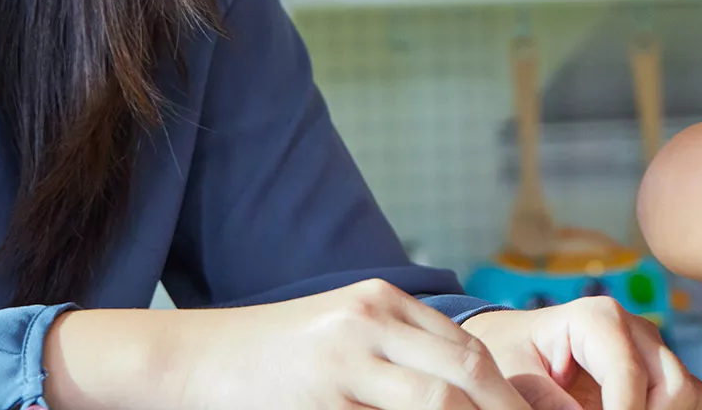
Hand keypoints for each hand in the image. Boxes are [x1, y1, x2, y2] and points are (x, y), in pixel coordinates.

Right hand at [174, 278, 535, 409]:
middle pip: (466, 372)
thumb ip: (398, 350)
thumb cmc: (273, 358)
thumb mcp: (343, 334)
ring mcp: (343, 363)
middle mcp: (368, 323)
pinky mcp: (320, 402)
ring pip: (438, 404)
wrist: (192, 359)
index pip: (470, 349)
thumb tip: (463, 389)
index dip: (509, 395)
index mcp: (381, 302)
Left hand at [461, 298, 701, 409]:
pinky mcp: (662, 374)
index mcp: (598, 318)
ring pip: (691, 394)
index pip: (629, 375)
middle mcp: (637, 330)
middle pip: (674, 385)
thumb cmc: (511, 358)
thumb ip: (546, 401)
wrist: (516, 347)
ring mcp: (654, 351)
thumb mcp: (516, 377)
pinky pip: (693, 400)